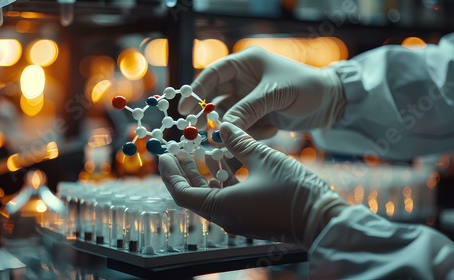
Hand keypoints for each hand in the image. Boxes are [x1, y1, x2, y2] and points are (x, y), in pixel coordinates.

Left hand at [158, 122, 347, 248]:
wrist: (322, 217)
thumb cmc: (292, 189)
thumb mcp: (263, 158)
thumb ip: (240, 141)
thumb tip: (225, 125)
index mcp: (221, 207)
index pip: (181, 192)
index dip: (170, 173)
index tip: (164, 155)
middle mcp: (226, 217)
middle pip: (194, 194)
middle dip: (185, 171)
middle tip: (178, 150)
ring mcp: (239, 220)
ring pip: (211, 196)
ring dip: (204, 174)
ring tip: (200, 152)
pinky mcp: (251, 218)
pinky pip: (227, 199)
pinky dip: (222, 181)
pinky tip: (225, 162)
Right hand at [180, 47, 345, 138]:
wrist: (332, 103)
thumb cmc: (305, 88)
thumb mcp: (274, 96)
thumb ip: (247, 110)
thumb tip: (220, 127)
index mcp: (245, 63)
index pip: (213, 75)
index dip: (196, 91)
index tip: (184, 108)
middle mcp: (243, 80)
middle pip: (215, 97)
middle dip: (212, 114)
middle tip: (205, 130)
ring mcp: (249, 99)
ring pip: (229, 116)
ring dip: (237, 126)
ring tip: (254, 130)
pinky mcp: (257, 115)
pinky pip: (243, 127)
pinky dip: (254, 131)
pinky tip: (273, 128)